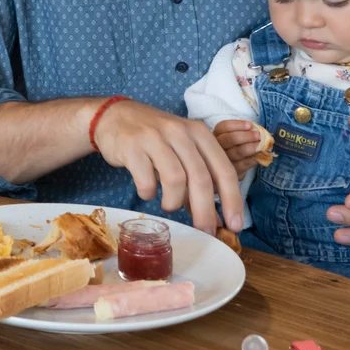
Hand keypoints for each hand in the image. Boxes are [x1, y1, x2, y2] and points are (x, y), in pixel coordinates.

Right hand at [92, 101, 244, 236]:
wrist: (114, 116)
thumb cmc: (154, 138)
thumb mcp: (181, 151)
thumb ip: (198, 181)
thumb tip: (216, 221)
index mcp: (199, 133)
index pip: (224, 169)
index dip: (232, 200)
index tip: (236, 225)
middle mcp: (179, 132)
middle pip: (200, 178)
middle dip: (205, 211)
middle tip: (205, 232)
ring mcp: (154, 138)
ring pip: (175, 180)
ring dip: (173, 202)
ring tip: (168, 206)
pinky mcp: (132, 146)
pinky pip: (146, 180)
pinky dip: (149, 193)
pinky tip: (147, 191)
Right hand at [212, 120, 267, 175]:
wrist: (230, 169)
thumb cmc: (234, 149)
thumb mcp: (234, 139)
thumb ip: (243, 132)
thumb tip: (257, 130)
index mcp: (216, 135)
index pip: (223, 127)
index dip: (237, 124)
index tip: (250, 124)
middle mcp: (216, 147)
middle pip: (228, 139)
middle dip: (245, 136)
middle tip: (258, 135)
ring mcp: (223, 160)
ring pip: (236, 152)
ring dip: (251, 147)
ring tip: (261, 146)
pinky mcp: (231, 171)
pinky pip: (243, 164)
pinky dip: (252, 159)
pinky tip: (259, 157)